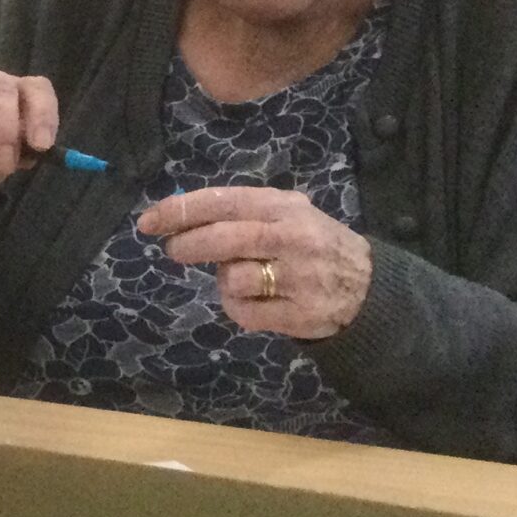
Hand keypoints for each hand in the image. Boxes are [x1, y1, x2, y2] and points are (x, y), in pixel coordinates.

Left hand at [137, 185, 371, 339]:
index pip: (224, 201)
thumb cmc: (315, 244)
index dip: (181, 210)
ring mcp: (298, 278)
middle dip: (188, 245)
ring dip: (225, 282)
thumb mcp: (289, 213)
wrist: (368, 288)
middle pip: (224, 239)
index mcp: (284, 208)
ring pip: (232, 279)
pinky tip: (258, 303)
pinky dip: (239, 309)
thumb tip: (182, 214)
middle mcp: (292, 238)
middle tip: (173, 251)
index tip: (149, 221)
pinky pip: (245, 313)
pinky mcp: (300, 314)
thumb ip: (244, 211)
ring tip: (244, 280)